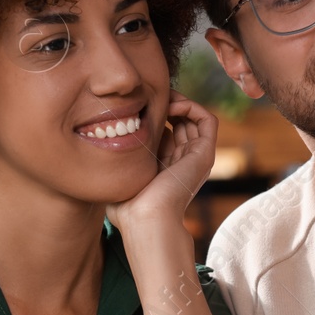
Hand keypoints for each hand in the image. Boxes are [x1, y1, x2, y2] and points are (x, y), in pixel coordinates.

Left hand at [107, 92, 216, 239]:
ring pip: (195, 118)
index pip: (165, 131)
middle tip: (150, 95)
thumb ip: (118, 160)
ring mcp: (195, 158)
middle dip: (167, 104)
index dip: (153, 114)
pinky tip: (172, 105)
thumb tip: (106, 142)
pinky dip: (193, 107)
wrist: (146, 218)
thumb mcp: (120, 175)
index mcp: (165, 166)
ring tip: (162, 97)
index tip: (135, 105)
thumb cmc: (127, 206)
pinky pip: (208, 121)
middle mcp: (183, 161)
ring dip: (179, 101)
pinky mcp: (205, 154)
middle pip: (181, 122)